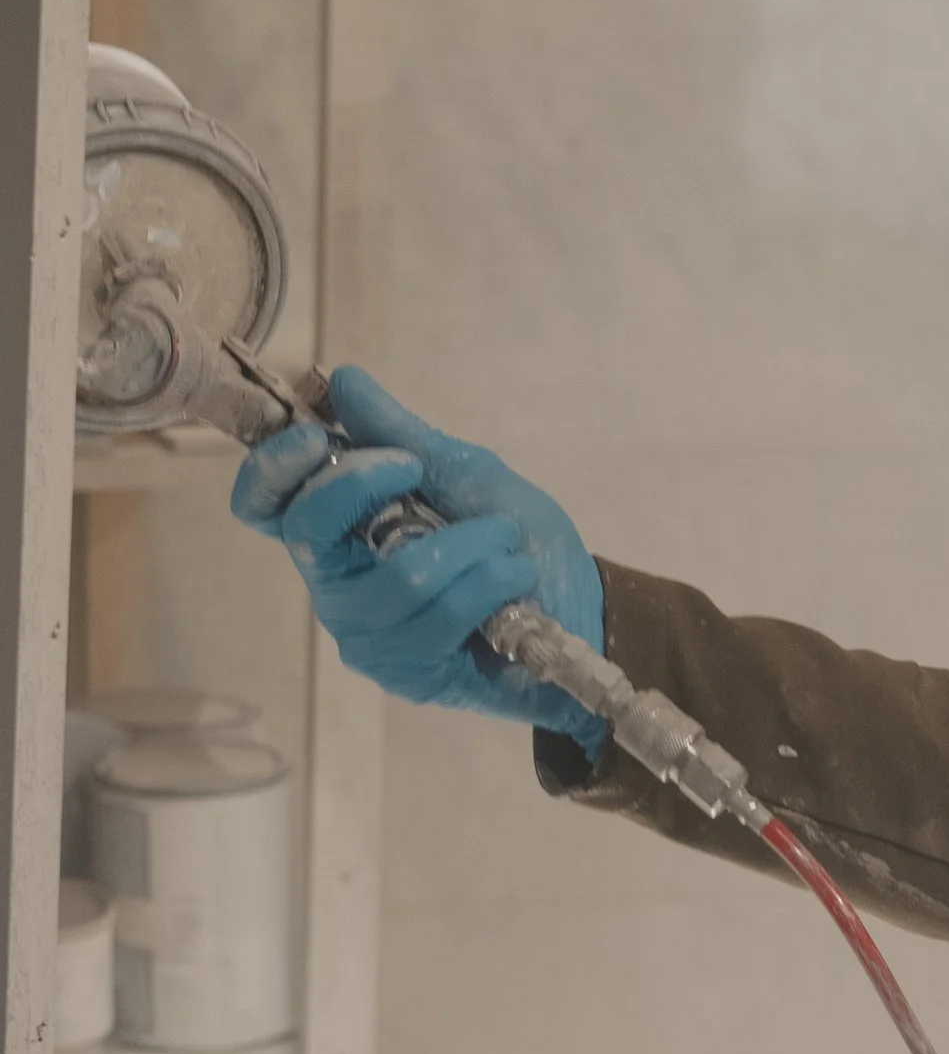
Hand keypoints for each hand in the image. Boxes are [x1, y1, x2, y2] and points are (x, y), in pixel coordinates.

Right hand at [231, 365, 607, 751]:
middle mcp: (335, 583)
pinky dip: (487, 584)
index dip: (272, 469)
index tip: (318, 436)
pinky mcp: (406, 673)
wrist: (581, 609)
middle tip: (419, 471)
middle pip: (309, 533)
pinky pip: (436, 619)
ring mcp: (366, 635)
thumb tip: (342, 381)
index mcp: (337, 529)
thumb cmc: (514, 539)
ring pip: (396, 579)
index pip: (263, 506)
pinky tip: (513, 580)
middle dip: (369, 485)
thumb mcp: (463, 473)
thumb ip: (399, 436)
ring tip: (506, 542)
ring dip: (469, 546)